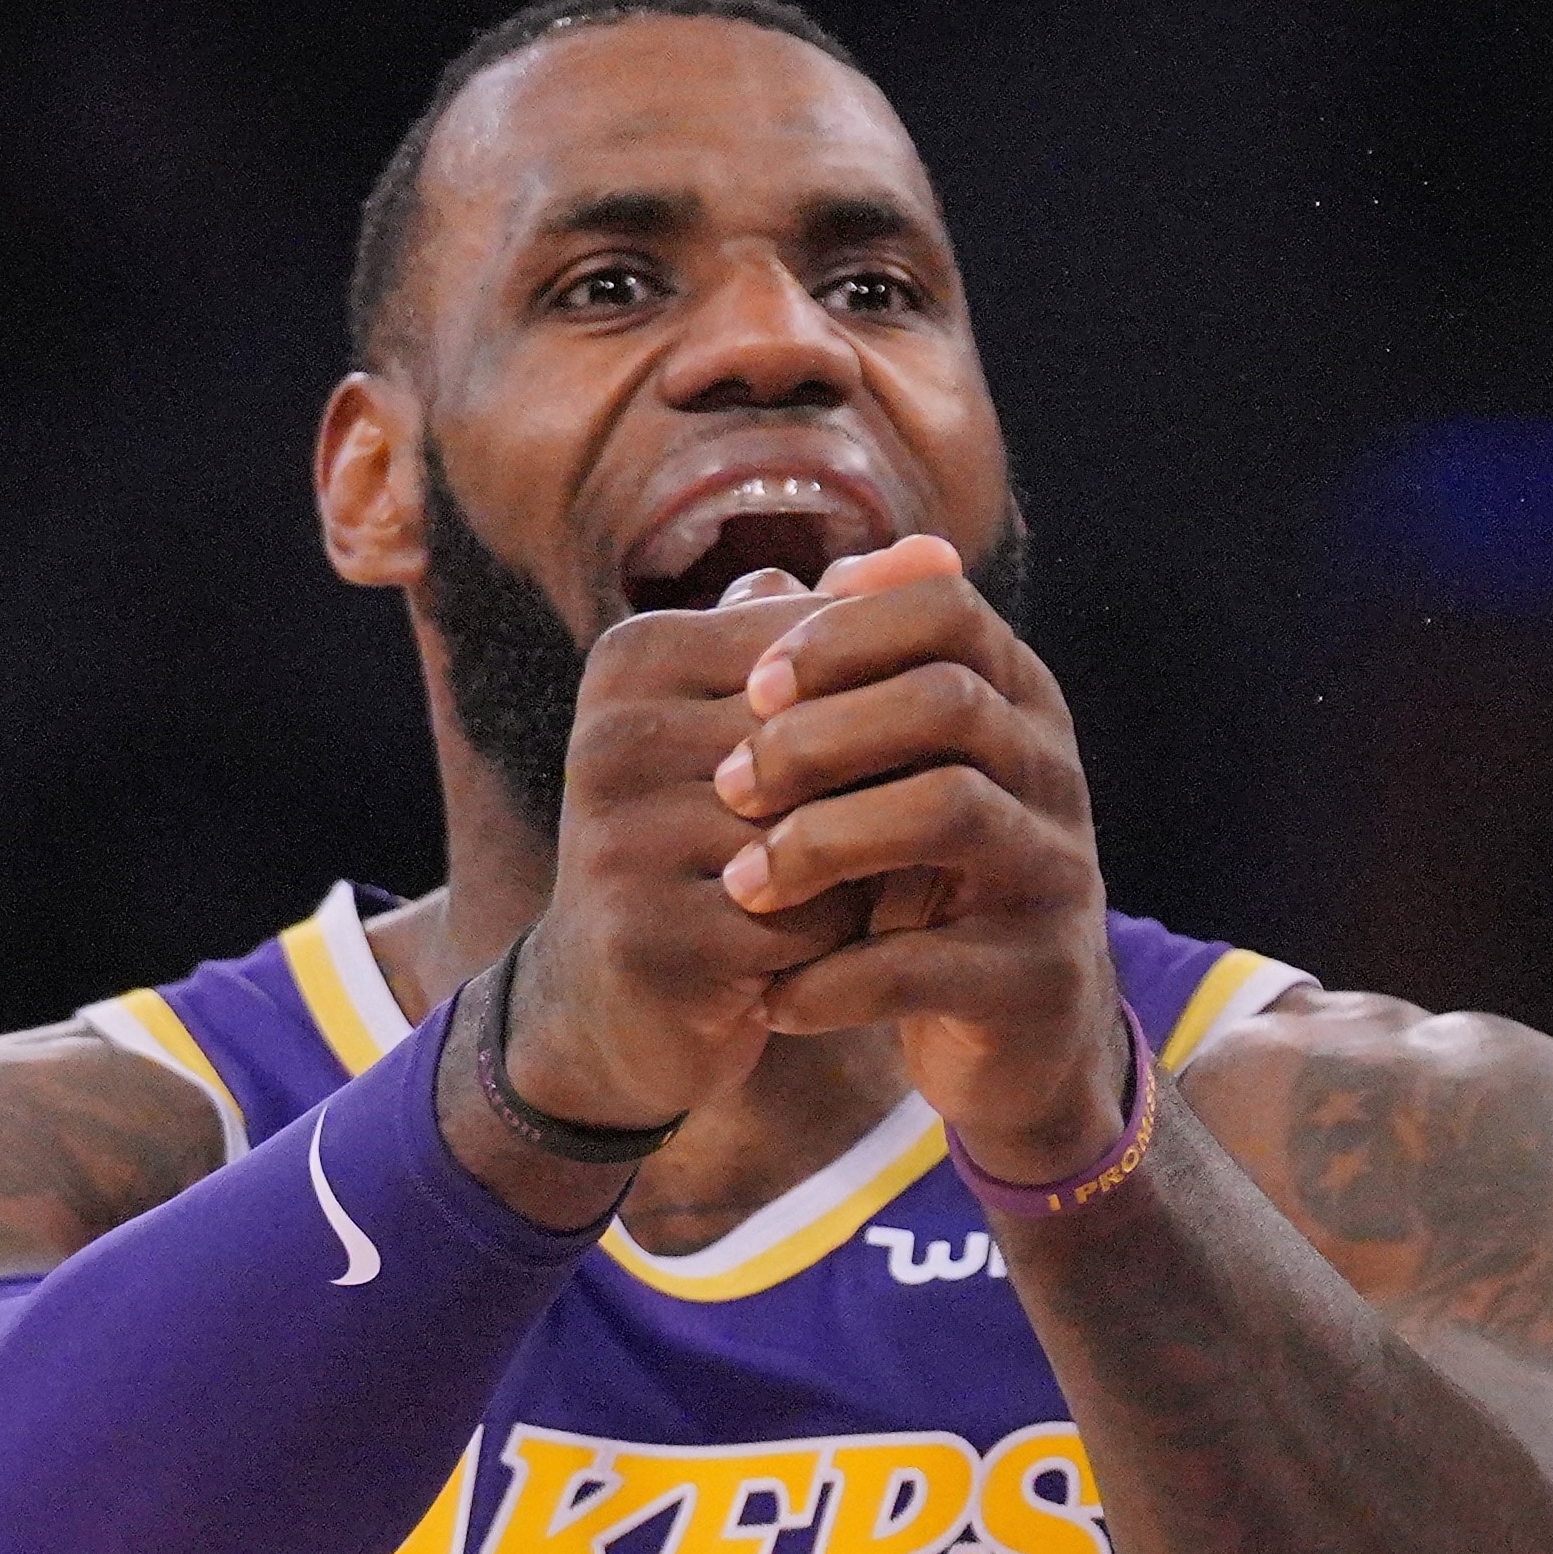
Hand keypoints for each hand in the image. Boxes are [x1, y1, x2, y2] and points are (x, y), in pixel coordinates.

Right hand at [492, 572, 898, 1138]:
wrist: (620, 1003)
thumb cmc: (713, 841)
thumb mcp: (763, 729)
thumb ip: (838, 640)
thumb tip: (938, 550)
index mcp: (638, 655)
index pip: (825, 655)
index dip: (878, 721)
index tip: (877, 767)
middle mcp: (614, 734)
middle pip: (829, 746)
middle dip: (874, 802)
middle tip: (878, 843)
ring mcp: (621, 837)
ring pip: (827, 836)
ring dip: (857, 878)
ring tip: (833, 900)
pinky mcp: (649, 938)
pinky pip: (808, 925)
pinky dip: (833, 946)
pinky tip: (808, 958)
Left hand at [707, 534, 1126, 1183]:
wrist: (1020, 1044)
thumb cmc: (929, 885)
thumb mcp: (891, 778)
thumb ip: (838, 685)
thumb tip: (758, 577)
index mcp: (1018, 706)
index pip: (947, 613)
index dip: (844, 632)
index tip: (753, 684)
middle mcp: (1052, 775)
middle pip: (948, 700)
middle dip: (820, 735)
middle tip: (729, 783)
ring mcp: (1057, 874)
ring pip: (949, 809)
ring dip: (824, 841)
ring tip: (744, 885)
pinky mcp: (1039, 975)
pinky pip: (930, 963)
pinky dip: (835, 982)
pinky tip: (772, 998)